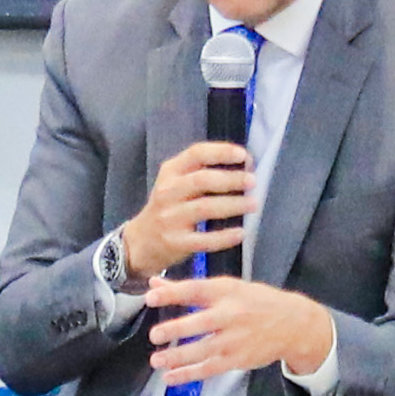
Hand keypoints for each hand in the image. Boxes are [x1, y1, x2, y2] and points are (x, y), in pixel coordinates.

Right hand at [119, 140, 257, 290]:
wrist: (141, 241)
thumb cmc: (168, 207)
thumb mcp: (175, 182)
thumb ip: (202, 172)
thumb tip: (244, 165)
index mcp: (170, 172)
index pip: (196, 154)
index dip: (221, 152)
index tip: (243, 155)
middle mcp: (168, 192)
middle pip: (202, 180)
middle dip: (231, 179)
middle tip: (252, 182)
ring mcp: (171, 218)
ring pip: (205, 208)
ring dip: (232, 205)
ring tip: (253, 204)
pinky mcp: (176, 242)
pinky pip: (204, 239)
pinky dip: (225, 237)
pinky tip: (241, 233)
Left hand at [148, 273, 329, 392]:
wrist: (293, 324)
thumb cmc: (255, 301)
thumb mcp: (227, 287)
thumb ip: (188, 288)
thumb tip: (154, 284)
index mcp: (226, 291)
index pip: (195, 290)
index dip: (172, 293)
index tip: (150, 296)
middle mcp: (231, 314)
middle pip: (201, 323)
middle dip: (177, 329)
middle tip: (154, 335)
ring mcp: (235, 339)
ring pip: (203, 350)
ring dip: (179, 357)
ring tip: (157, 360)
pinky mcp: (237, 359)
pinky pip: (209, 368)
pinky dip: (189, 374)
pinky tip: (170, 377)